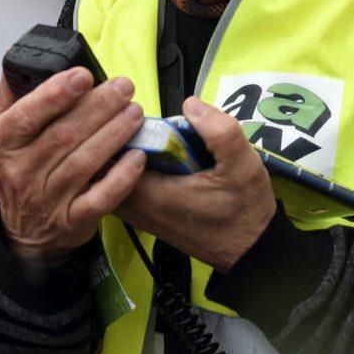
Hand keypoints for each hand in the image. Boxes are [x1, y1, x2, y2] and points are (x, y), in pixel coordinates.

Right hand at [0, 70, 146, 260]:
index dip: (56, 94)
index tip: (84, 76)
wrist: (26, 231)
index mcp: (1, 143)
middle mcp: (20, 171)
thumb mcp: (7, 134)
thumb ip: (15, 98)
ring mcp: (46, 199)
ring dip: (114, 134)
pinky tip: (138, 155)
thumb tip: (20, 60)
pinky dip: (122, 177)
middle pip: (64, 135)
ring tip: (135, 112)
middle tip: (124, 88)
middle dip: (99, 107)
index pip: (26, 115)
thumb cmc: (22, 169)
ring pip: (84, 162)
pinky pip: (100, 198)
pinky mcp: (72, 221)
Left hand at [117, 98, 276, 272]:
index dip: (113, 127)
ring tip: (134, 128)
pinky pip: (120, 186)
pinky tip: (146, 151)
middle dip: (110, 137)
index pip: (109, 155)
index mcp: (151, 194)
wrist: (250, 250)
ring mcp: (138, 216)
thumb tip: (190, 103)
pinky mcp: (145, 218)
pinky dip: (124, 167)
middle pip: (103, 166)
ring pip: (109, 178)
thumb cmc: (244, 208)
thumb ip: (219, 131)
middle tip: (127, 113)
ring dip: (117, 152)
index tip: (129, 108)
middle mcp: (135, 208)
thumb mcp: (243, 165)